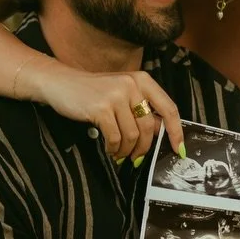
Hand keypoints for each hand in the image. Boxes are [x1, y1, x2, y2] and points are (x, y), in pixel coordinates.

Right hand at [22, 63, 182, 159]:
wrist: (60, 83)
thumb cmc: (93, 92)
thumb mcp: (122, 94)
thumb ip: (142, 109)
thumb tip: (162, 133)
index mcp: (142, 80)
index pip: (169, 108)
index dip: (176, 131)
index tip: (178, 149)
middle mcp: (131, 85)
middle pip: (149, 127)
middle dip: (144, 148)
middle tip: (137, 158)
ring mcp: (116, 95)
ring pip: (133, 135)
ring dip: (127, 150)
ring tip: (119, 153)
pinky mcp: (101, 108)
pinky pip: (115, 137)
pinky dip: (114, 148)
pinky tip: (109, 148)